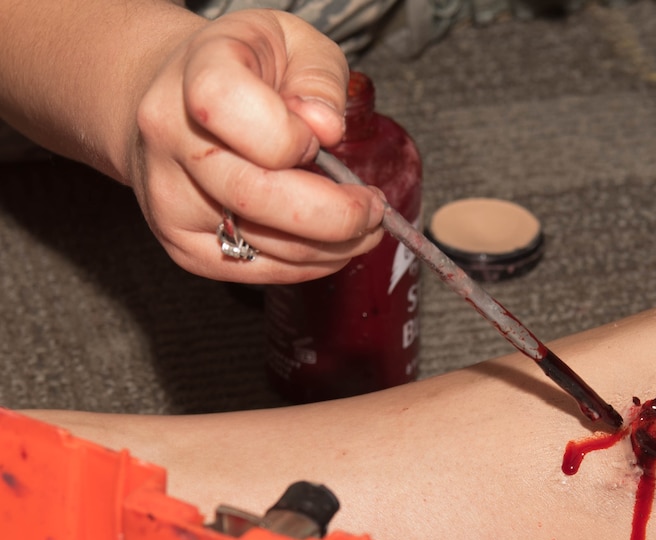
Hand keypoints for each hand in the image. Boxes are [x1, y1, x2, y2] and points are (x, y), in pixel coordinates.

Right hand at [128, 10, 384, 283]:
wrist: (176, 102)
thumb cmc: (244, 70)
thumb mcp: (294, 43)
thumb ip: (319, 78)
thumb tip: (326, 130)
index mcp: (195, 77)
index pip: (233, 110)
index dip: (291, 136)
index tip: (321, 140)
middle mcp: (172, 142)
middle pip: (258, 196)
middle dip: (336, 215)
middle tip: (374, 210)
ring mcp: (172, 202)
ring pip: (266, 245)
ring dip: (332, 246)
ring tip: (363, 227)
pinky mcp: (185, 248)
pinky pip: (256, 272)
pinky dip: (307, 265)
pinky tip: (330, 245)